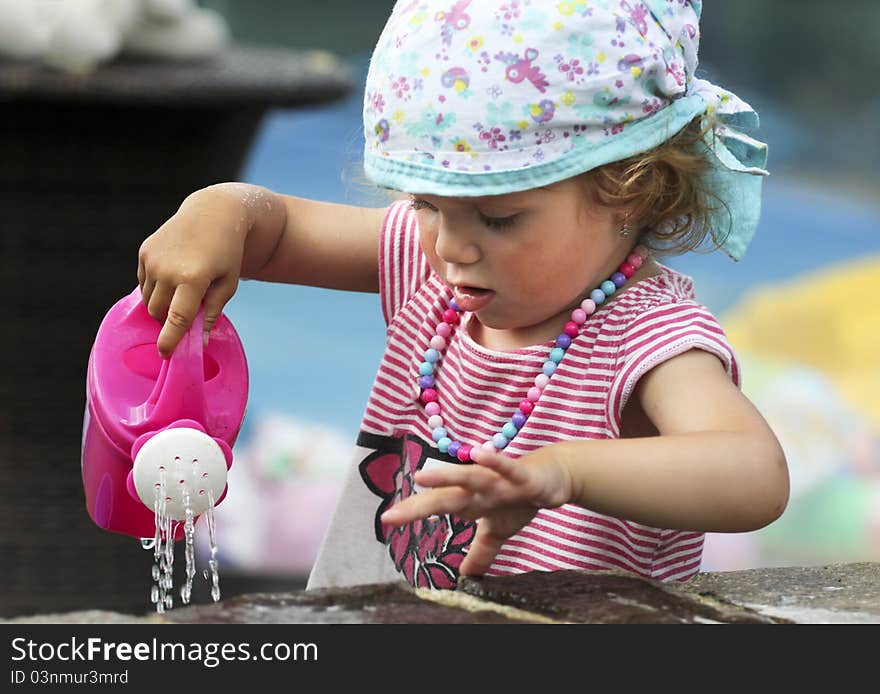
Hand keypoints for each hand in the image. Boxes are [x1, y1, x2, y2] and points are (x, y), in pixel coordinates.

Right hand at [138, 186, 248, 356]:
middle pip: (159, 312)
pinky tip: (173, 276)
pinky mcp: (145, 251)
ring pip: (149, 299)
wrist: (212, 214)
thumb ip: (212, 313)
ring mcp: (153, 259)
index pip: (177, 318)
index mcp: (193, 279)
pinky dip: (156, 287)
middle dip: (169, 320)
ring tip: (183, 291)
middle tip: (186, 314)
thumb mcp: (228, 284)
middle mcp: (168, 269)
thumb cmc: (226, 254)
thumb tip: (200, 342)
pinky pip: (144, 283)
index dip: (169, 339)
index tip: (165, 354)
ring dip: (162, 304)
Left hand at [380, 445, 571, 576]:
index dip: (412, 513)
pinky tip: (480, 454)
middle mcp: (478, 488)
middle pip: (446, 496)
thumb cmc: (519, 498)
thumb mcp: (498, 531)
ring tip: (422, 477)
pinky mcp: (521, 475)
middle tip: (391, 515)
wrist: (552, 476)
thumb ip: (481, 552)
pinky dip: (496, 461)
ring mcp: (498, 480)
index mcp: (469, 501)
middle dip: (419, 505)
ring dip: (448, 476)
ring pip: (471, 477)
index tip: (385, 520)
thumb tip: (466, 577)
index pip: (436, 507)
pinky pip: (508, 468)